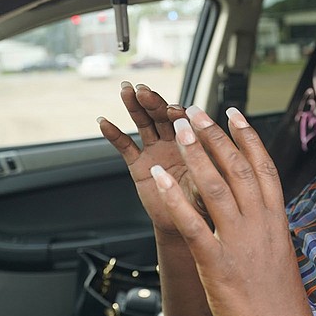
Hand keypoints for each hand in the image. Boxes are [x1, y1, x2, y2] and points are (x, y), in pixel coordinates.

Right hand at [99, 82, 202, 235]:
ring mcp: (156, 151)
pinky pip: (125, 146)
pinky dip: (114, 134)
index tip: (171, 108)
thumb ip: (209, 172)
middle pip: (162, 116)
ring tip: (126, 91)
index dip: (177, 114)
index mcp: (194, 143)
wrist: (187, 225)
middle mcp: (174, 142)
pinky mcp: (139, 164)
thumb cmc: (205, 206)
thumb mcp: (211, 189)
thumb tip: (210, 159)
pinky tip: (104, 122)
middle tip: (142, 90)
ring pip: (144, 124)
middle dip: (152, 102)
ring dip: (134, 107)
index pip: (185, 122)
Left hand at [150, 105, 311, 315]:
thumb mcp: (279, 256)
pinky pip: (192, 222)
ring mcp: (239, 241)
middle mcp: (260, 224)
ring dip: (196, 153)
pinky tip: (161, 176)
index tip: (233, 114)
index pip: (263, 167)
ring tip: (180, 128)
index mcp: (276, 220)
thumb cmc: (279, 302)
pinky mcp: (216, 262)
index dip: (246, 137)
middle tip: (196, 110)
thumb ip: (265, 230)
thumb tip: (257, 213)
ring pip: (215, 186)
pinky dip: (175, 196)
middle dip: (214, 134)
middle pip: (237, 167)